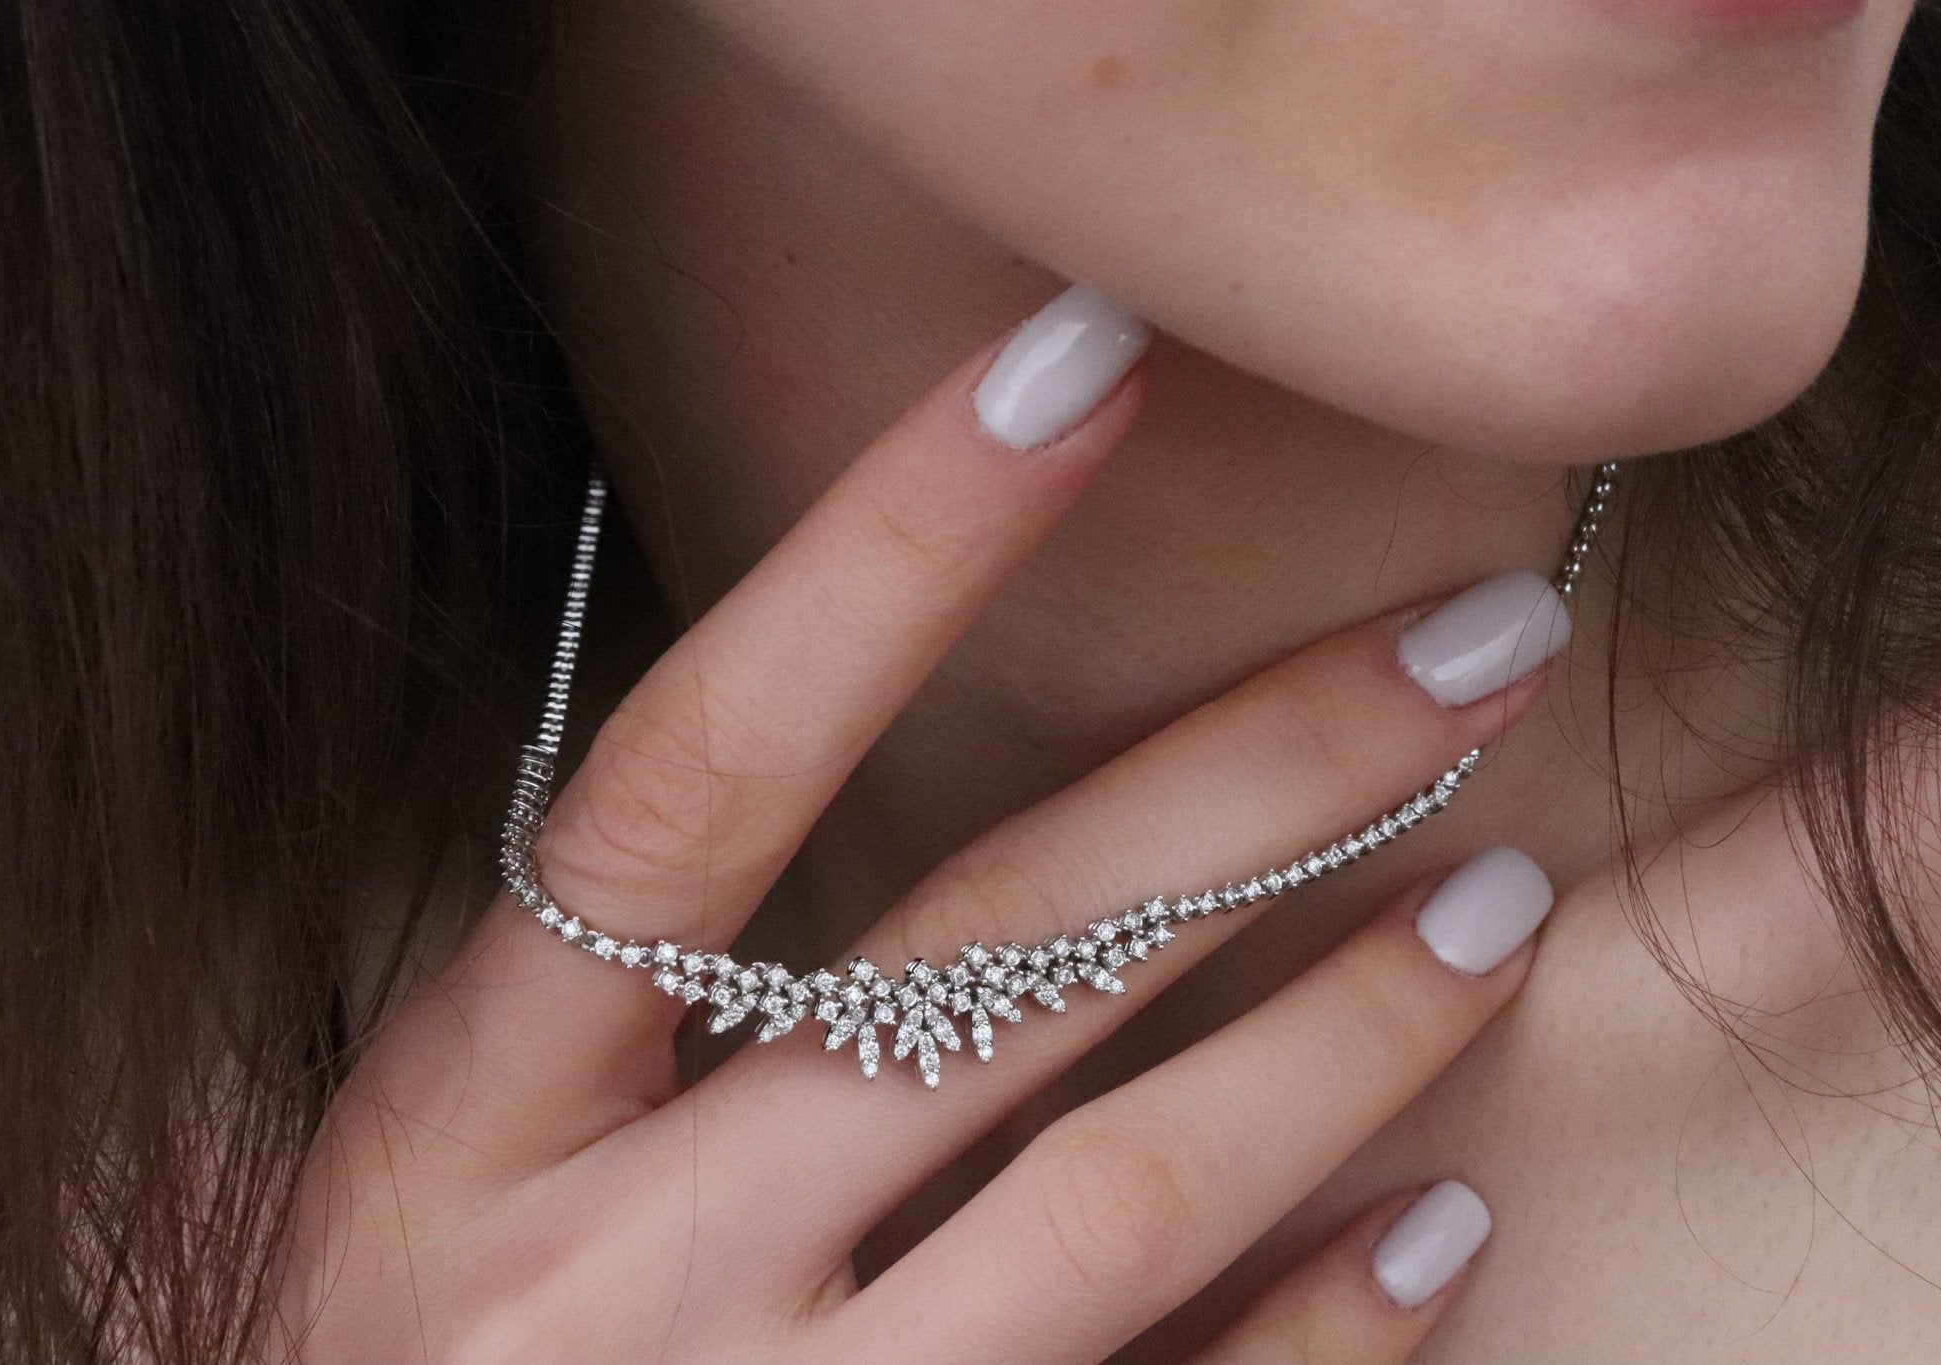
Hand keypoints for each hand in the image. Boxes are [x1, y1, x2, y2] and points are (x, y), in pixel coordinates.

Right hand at [270, 285, 1570, 1363]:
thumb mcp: (443, 1173)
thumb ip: (619, 994)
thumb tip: (865, 754)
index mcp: (471, 1119)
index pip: (697, 771)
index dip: (886, 554)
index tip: (1081, 369)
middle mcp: (613, 1264)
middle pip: (978, 953)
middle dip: (1251, 773)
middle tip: (1475, 640)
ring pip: (1114, 1189)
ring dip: (1339, 1031)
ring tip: (1497, 893)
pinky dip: (1324, 1330)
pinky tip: (1440, 1223)